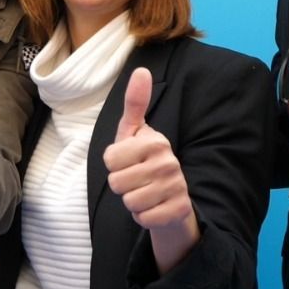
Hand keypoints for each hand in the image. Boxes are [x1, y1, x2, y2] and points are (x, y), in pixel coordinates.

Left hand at [103, 68, 199, 270]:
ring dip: (132, 202)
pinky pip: (143, 218)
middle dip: (121, 185)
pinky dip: (143, 217)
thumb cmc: (143, 161)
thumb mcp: (134, 132)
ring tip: (144, 192)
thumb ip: (135, 103)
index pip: (109, 160)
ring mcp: (176, 187)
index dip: (113, 164)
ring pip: (129, 202)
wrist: (170, 197)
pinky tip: (153, 207)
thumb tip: (141, 69)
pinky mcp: (179, 210)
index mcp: (155, 141)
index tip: (128, 161)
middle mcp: (169, 162)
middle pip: (116, 183)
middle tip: (137, 179)